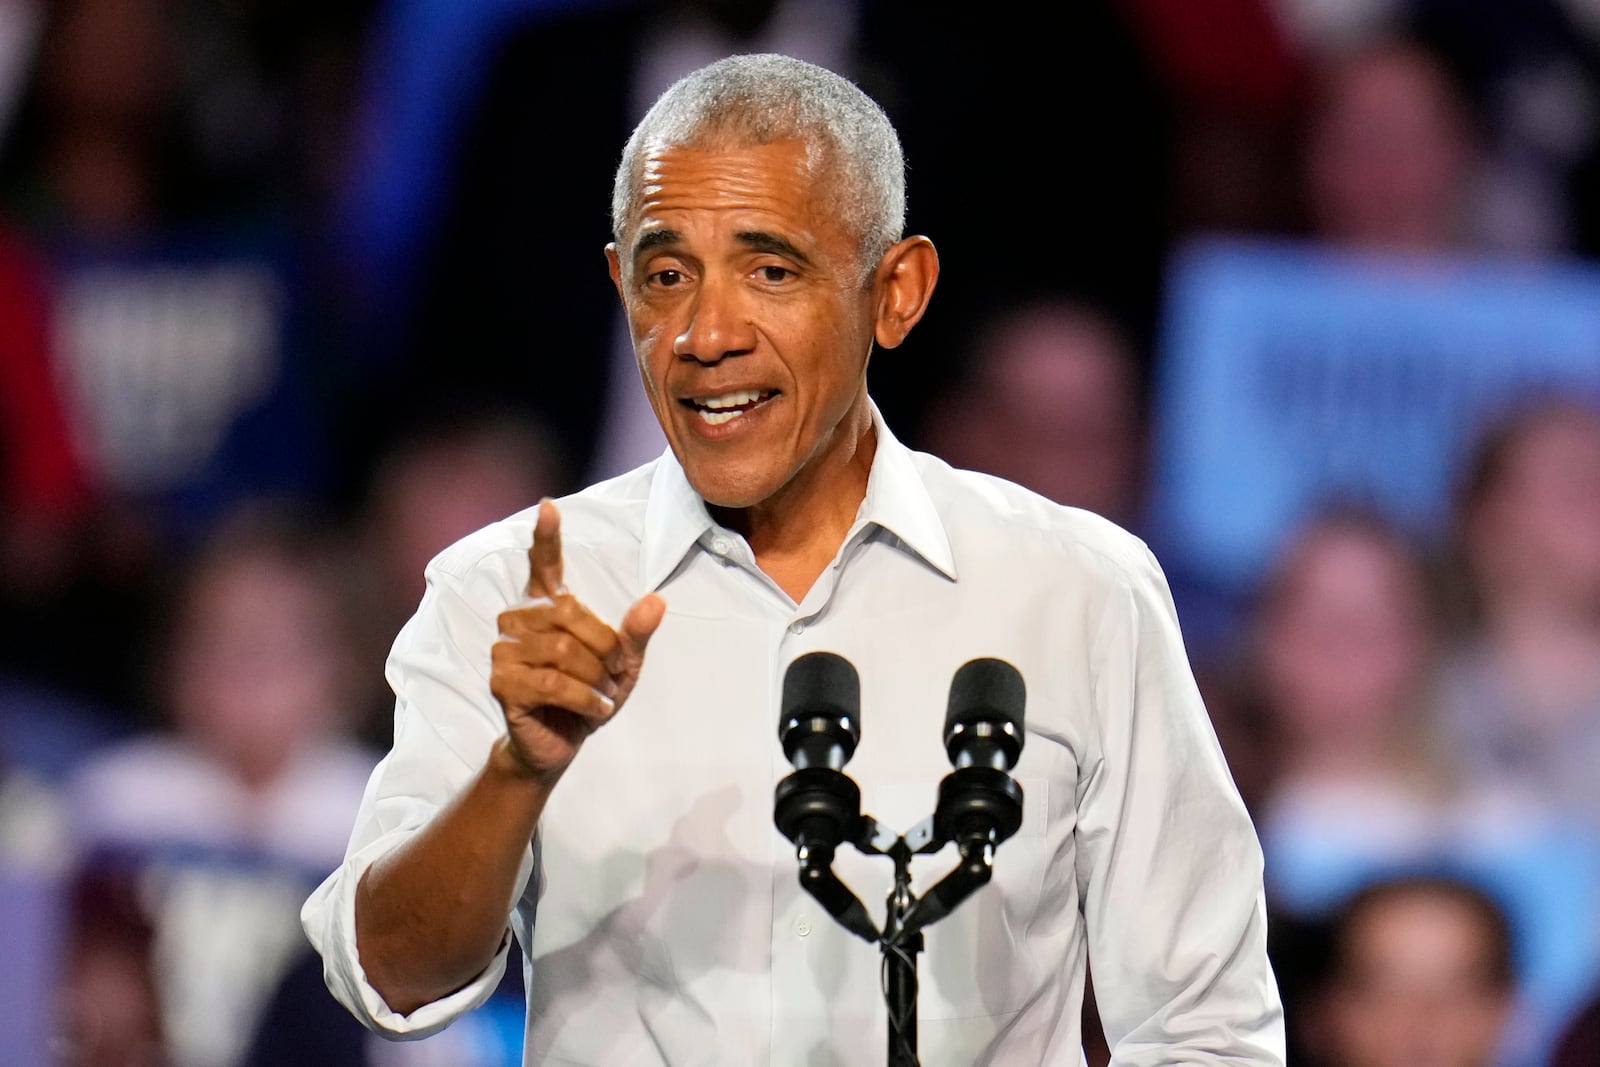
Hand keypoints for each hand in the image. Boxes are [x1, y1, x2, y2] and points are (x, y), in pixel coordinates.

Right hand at [490, 499, 665, 781]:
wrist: (560, 745)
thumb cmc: (589, 694)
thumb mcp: (623, 663)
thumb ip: (636, 632)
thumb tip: (657, 601)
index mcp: (546, 608)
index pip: (543, 565)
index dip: (546, 537)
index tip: (549, 506)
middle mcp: (518, 621)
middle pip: (568, 615)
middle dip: (604, 647)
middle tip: (616, 675)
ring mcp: (504, 652)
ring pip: (562, 652)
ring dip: (596, 678)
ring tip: (605, 695)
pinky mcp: (502, 684)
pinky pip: (552, 683)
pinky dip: (585, 698)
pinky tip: (597, 709)